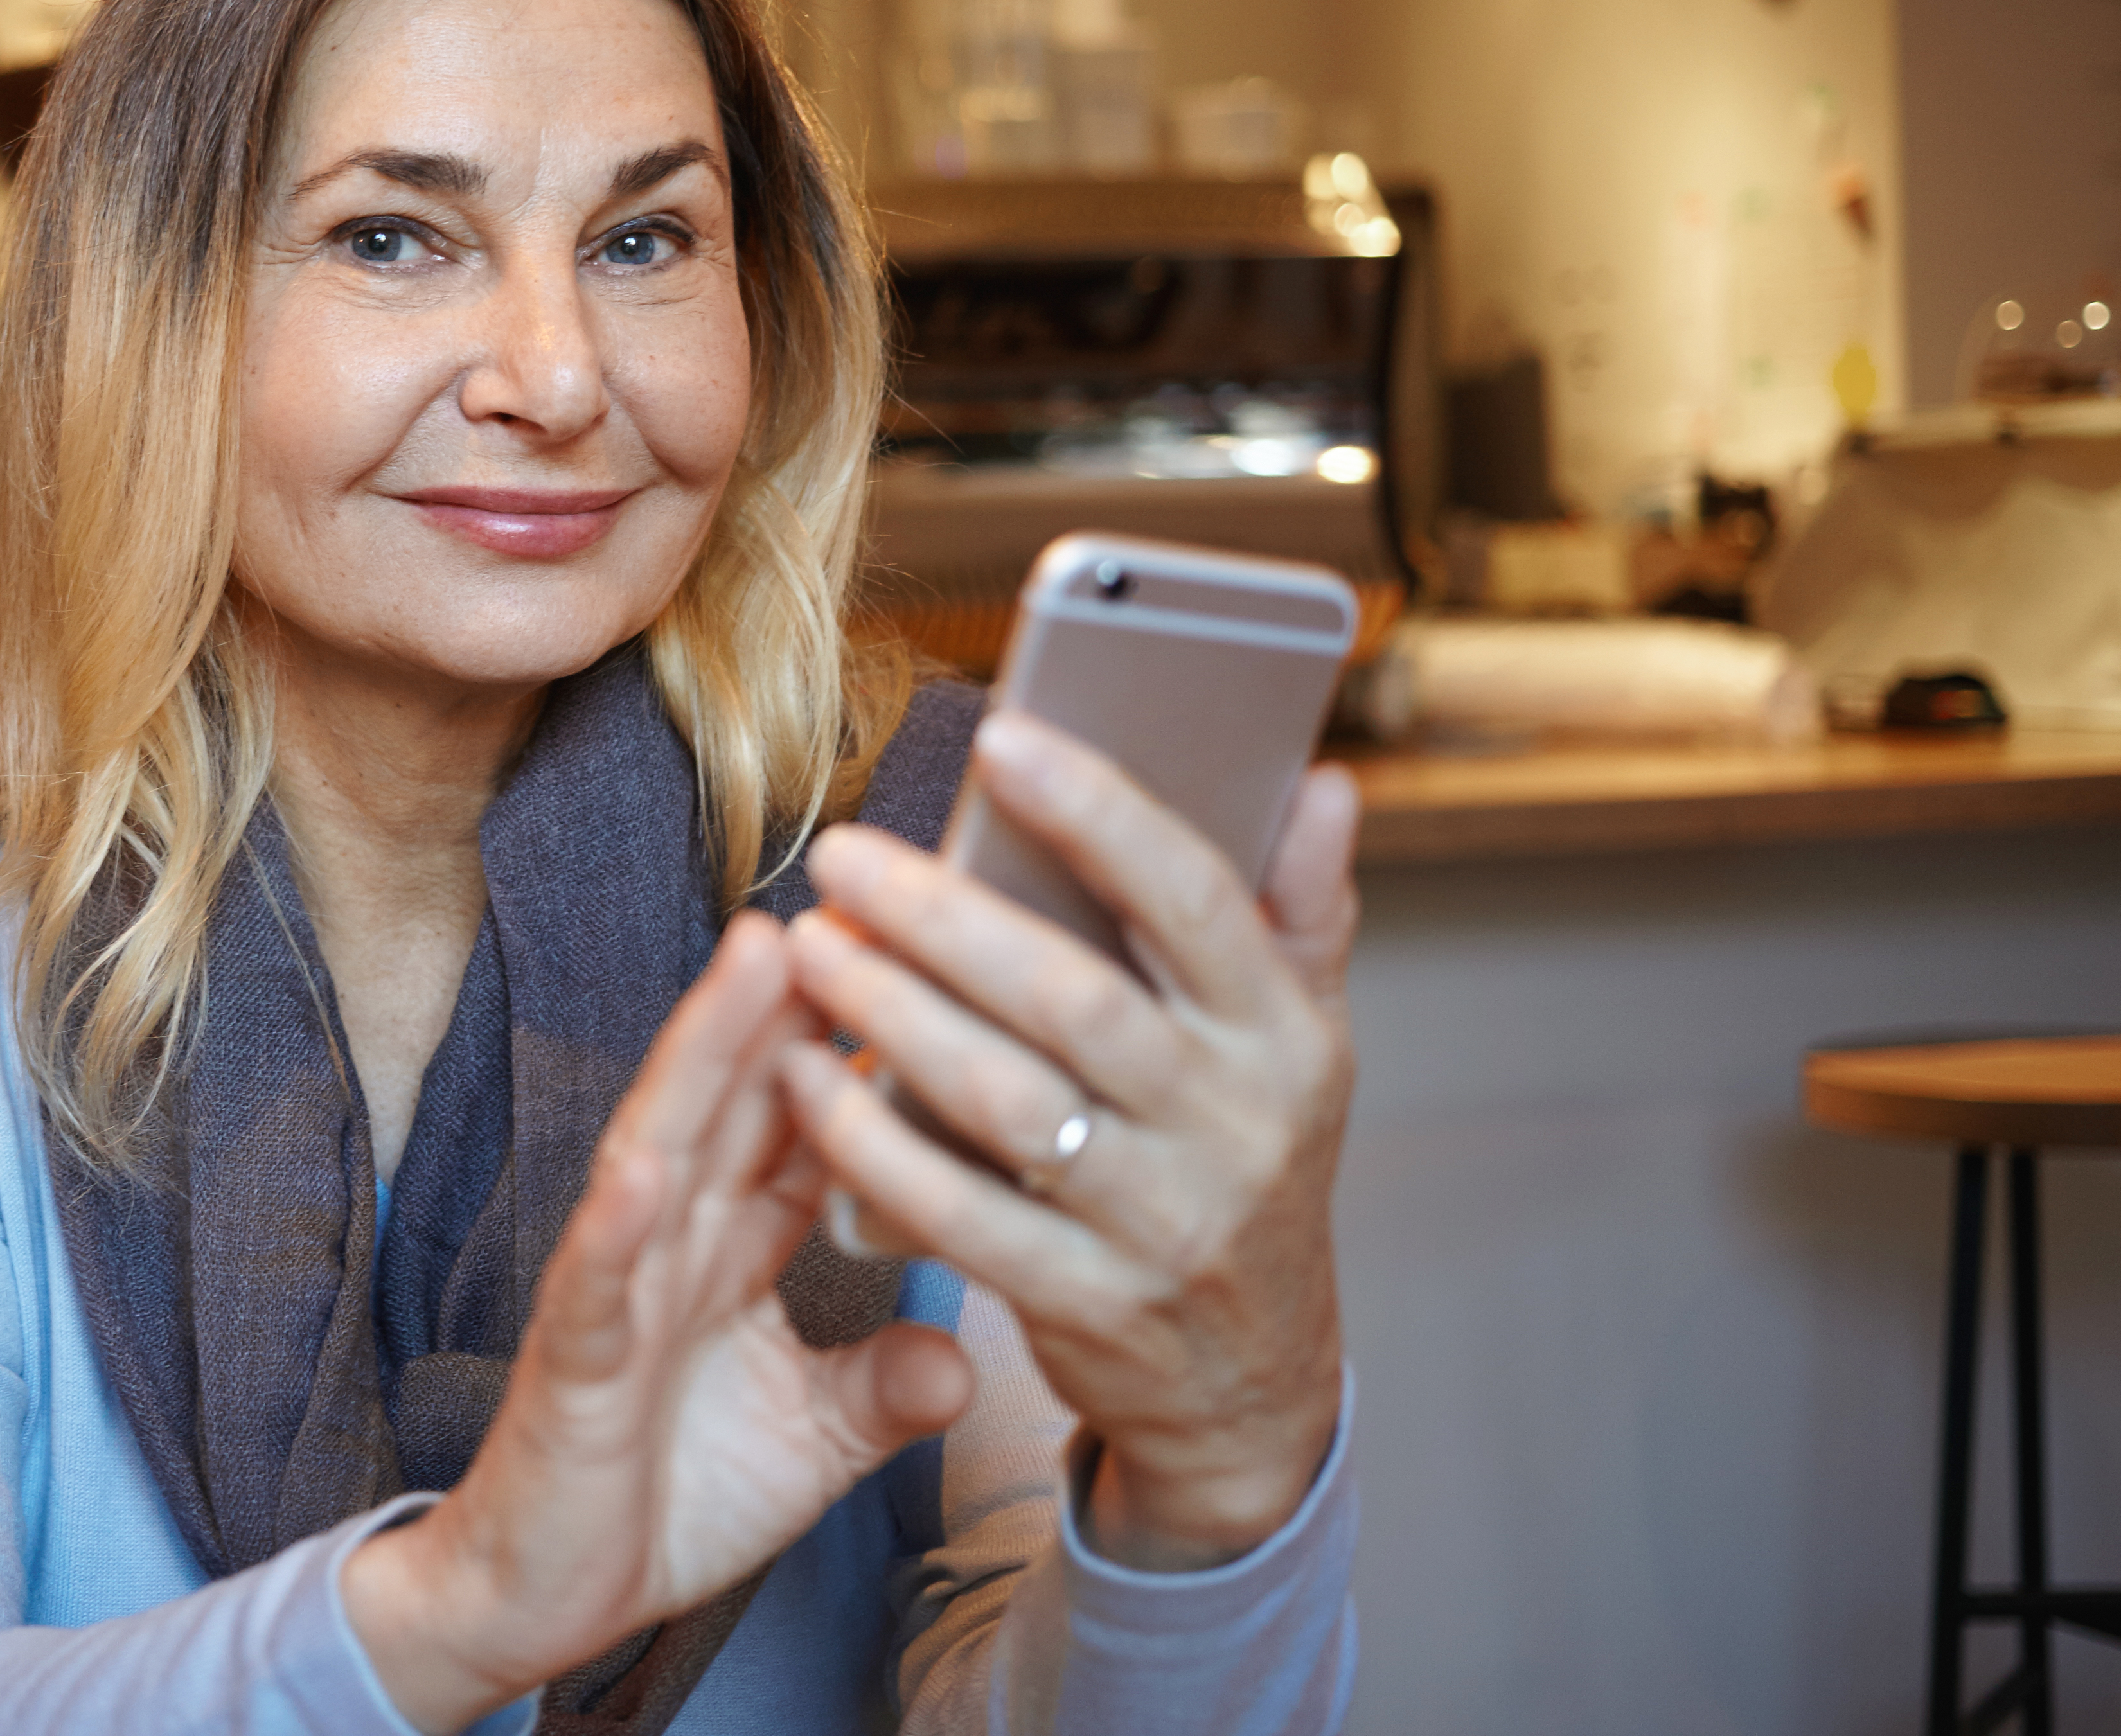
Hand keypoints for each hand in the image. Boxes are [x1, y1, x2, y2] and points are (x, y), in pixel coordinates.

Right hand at [340, 914, 973, 1731]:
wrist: (551, 1599)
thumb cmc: (670, 1493)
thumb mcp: (816, 1442)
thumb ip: (885, 1386)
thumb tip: (967, 1353)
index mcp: (731, 1248)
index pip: (802, 1123)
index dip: (857, 1043)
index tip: (931, 955)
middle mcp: (673, 1240)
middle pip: (738, 1094)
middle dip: (791, 993)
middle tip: (858, 893)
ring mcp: (618, 1285)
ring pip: (666, 1141)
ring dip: (705, 1052)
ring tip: (755, 958)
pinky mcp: (574, 1355)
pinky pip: (600, 1273)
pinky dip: (621, 1215)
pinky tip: (648, 1160)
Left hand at [778, 711, 1357, 1571]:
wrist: (1251, 1382)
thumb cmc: (1246, 1165)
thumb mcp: (1300, 1044)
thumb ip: (1301, 910)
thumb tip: (1315, 779)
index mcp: (1284, 1037)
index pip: (1196, 901)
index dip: (1100, 814)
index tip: (1001, 738)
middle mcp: (1234, 1127)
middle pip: (1077, 999)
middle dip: (948, 919)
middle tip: (843, 857)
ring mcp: (1162, 1223)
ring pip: (1008, 1102)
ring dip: (893, 1018)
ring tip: (810, 948)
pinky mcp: (1086, 1303)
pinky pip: (960, 1215)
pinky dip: (874, 1146)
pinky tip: (804, 1080)